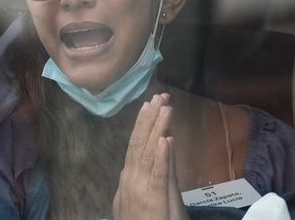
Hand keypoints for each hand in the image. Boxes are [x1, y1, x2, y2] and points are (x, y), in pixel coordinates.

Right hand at [113, 94, 188, 219]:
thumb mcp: (151, 194)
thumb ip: (157, 171)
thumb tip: (162, 143)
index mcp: (130, 177)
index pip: (136, 144)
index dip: (144, 122)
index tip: (151, 102)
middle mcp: (131, 178)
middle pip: (140, 142)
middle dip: (150, 117)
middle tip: (159, 94)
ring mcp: (139, 188)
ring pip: (148, 152)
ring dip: (156, 128)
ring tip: (164, 107)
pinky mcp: (152, 199)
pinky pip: (157, 174)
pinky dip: (160, 156)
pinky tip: (164, 139)